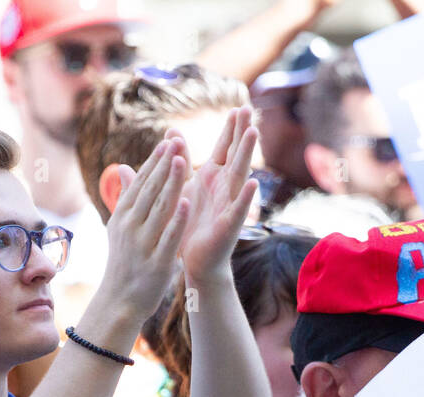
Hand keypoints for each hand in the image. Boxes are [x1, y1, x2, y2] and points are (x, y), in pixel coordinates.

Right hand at [95, 134, 191, 324]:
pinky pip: (168, 237)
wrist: (120, 301)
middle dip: (164, 165)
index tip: (168, 142)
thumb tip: (125, 169)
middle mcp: (129, 227)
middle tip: (177, 142)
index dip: (155, 162)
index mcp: (122, 217)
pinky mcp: (156, 262)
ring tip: (183, 161)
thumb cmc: (125, 262)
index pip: (140, 184)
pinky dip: (177, 220)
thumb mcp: (120, 228)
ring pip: (159, 209)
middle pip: (150, 191)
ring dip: (171, 184)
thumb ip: (127, 198)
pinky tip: (188, 203)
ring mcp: (142, 244)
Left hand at [177, 107, 259, 280]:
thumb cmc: (190, 224)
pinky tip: (252, 185)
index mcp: (212, 178)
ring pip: (239, 176)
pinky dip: (245, 198)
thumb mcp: (181, 186)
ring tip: (253, 133)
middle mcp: (224, 188)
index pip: (224, 148)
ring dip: (246, 155)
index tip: (238, 106)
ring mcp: (229, 205)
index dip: (231, 129)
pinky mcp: (228, 226)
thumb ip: (178, 160)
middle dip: (241, 132)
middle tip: (248, 108)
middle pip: (235, 155)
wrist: (195, 262)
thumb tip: (170, 131)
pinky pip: (238, 210)